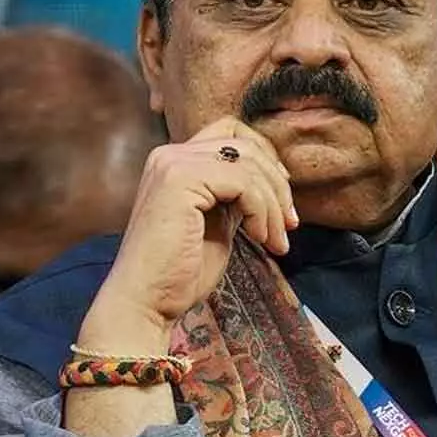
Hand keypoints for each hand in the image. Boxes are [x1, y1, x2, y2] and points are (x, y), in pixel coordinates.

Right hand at [81, 118, 296, 350]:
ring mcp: (172, 164)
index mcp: (174, 162)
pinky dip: (260, 210)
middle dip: (277, 185)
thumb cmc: (181, 272)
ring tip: (276, 240)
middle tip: (290, 225)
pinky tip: (259, 239)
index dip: (265, 160)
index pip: (232, 134)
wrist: (146, 302)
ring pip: (249, 163)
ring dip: (274, 204)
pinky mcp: (180, 180)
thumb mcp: (217, 223)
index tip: (282, 199)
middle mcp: (169, 155)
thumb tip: (270, 181)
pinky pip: (243, 182)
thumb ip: (234, 196)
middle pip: (246, 145)